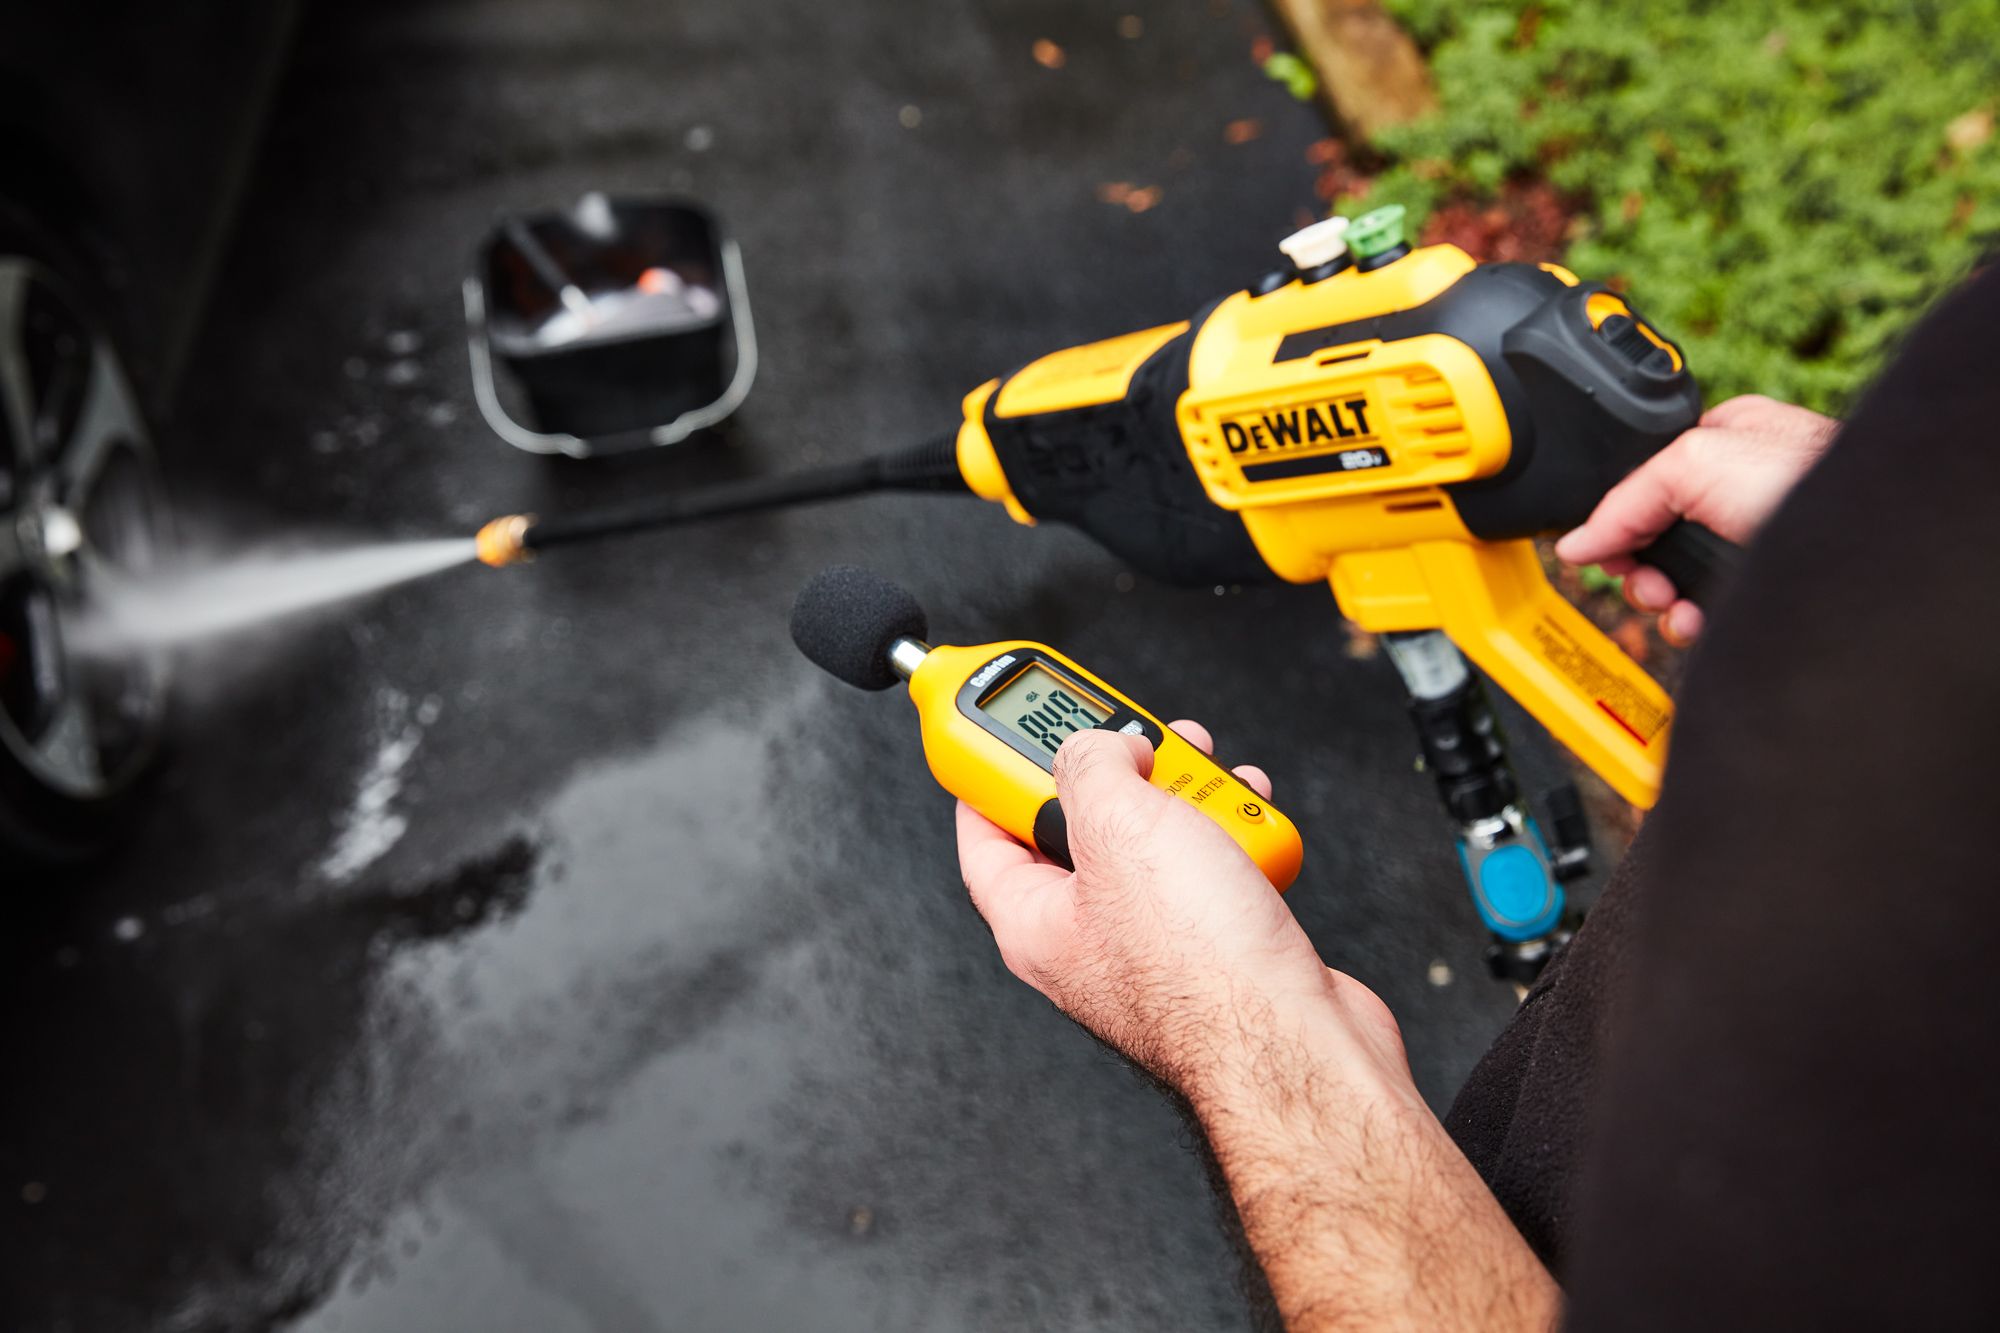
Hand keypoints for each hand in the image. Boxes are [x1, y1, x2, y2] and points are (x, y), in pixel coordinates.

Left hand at [956, 721, 1399, 1103]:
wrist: (1298, 1043)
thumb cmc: (1203, 967)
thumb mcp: (1120, 826)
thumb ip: (1092, 767)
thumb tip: (1099, 745)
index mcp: (1036, 924)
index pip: (985, 840)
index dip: (990, 780)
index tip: (1006, 735)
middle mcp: (1089, 940)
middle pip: (1083, 829)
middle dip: (1117, 772)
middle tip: (1138, 739)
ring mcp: (1158, 947)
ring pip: (1158, 842)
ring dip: (1187, 796)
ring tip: (1209, 772)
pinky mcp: (1221, 948)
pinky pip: (1215, 870)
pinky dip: (1235, 833)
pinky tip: (1251, 817)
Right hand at [1555, 393, 1837, 641]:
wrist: (1875, 552)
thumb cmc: (1815, 483)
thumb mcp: (1693, 463)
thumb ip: (1624, 500)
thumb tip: (1575, 543)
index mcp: (1728, 440)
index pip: (1648, 480)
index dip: (1620, 518)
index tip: (1605, 546)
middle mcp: (1741, 491)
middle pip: (1658, 538)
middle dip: (1641, 568)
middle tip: (1644, 579)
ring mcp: (1754, 544)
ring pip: (1680, 581)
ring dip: (1662, 601)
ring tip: (1671, 604)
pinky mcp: (1765, 590)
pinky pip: (1708, 613)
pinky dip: (1690, 624)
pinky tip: (1694, 622)